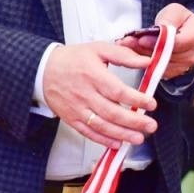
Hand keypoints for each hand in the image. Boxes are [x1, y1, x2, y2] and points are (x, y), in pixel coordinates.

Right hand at [43, 41, 158, 148]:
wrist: (42, 69)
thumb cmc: (72, 59)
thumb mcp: (98, 49)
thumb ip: (123, 55)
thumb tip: (146, 61)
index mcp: (93, 76)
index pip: (118, 91)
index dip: (136, 100)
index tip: (151, 104)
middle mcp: (85, 94)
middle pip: (112, 112)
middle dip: (134, 121)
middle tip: (150, 125)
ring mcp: (77, 109)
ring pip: (102, 125)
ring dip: (122, 134)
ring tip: (138, 138)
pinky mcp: (71, 118)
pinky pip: (88, 132)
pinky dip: (103, 140)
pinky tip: (117, 143)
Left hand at [116, 4, 193, 79]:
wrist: (184, 33)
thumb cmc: (180, 21)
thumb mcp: (175, 11)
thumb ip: (169, 19)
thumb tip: (159, 29)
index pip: (177, 43)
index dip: (158, 42)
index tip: (141, 38)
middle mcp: (192, 56)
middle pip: (165, 56)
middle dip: (143, 48)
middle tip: (126, 41)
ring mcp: (182, 67)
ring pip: (157, 64)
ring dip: (139, 55)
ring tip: (126, 45)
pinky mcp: (171, 73)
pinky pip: (154, 70)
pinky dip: (141, 61)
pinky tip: (132, 52)